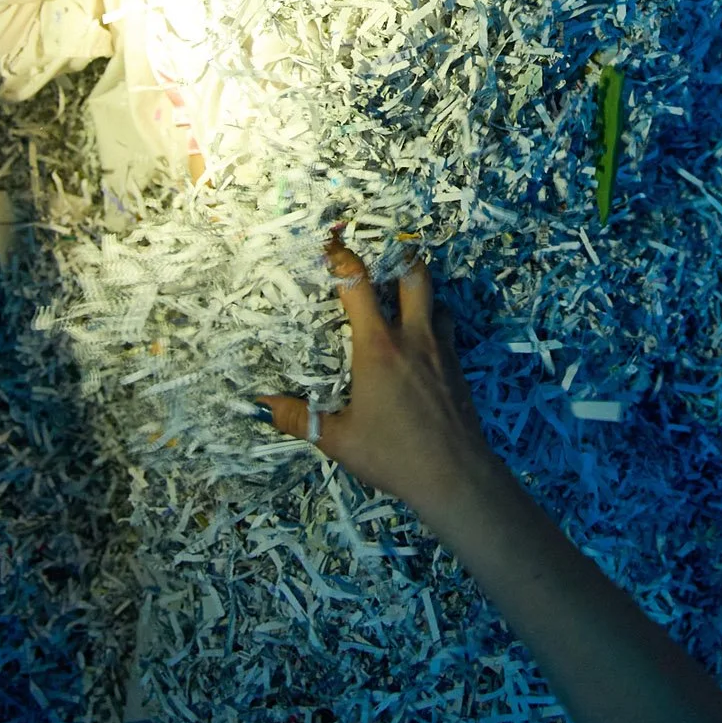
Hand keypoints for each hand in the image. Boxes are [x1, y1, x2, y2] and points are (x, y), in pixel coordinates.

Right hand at [256, 236, 495, 524]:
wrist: (455, 475)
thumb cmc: (393, 455)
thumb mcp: (339, 440)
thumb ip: (299, 419)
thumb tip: (262, 405)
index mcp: (377, 348)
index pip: (358, 287)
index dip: (344, 261)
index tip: (332, 247)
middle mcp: (412, 338)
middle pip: (414, 276)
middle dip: (400, 258)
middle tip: (384, 255)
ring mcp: (441, 351)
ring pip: (436, 302)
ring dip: (420, 295)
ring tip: (403, 302)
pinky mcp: (459, 369)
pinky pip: (447, 332)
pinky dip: (434, 325)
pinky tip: (422, 348)